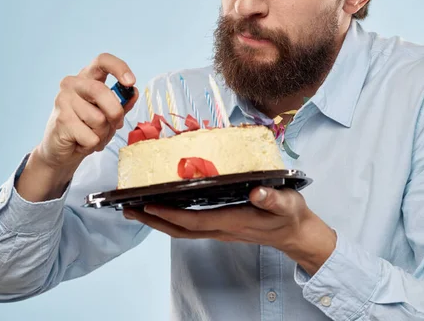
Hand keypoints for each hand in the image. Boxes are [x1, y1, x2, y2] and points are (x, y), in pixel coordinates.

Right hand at [17, 53, 138, 201]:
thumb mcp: (108, 114)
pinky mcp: (61, 120)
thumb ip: (122, 103)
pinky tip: (81, 142)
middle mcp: (72, 84)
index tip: (130, 82)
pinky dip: (93, 144)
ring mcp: (63, 101)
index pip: (102, 61)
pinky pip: (91, 136)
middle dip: (115, 113)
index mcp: (87, 78)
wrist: (61, 150)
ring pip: (99, 119)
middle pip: (102, 92)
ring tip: (91, 135)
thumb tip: (134, 92)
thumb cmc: (86, 128)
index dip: (119, 68)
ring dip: (103, 133)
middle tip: (116, 124)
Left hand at [123, 187, 336, 275]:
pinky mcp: (221, 226)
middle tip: (127, 209)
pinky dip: (172, 219)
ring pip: (181, 229)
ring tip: (136, 209)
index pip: (194, 220)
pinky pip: (190, 226)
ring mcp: (219, 230)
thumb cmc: (290, 216)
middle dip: (152, 220)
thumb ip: (272, 198)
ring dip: (157, 221)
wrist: (295, 234)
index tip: (148, 203)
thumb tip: (257, 190)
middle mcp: (221, 229)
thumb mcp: (287, 203)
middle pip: (179, 229)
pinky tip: (164, 209)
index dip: (170, 214)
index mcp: (232, 221)